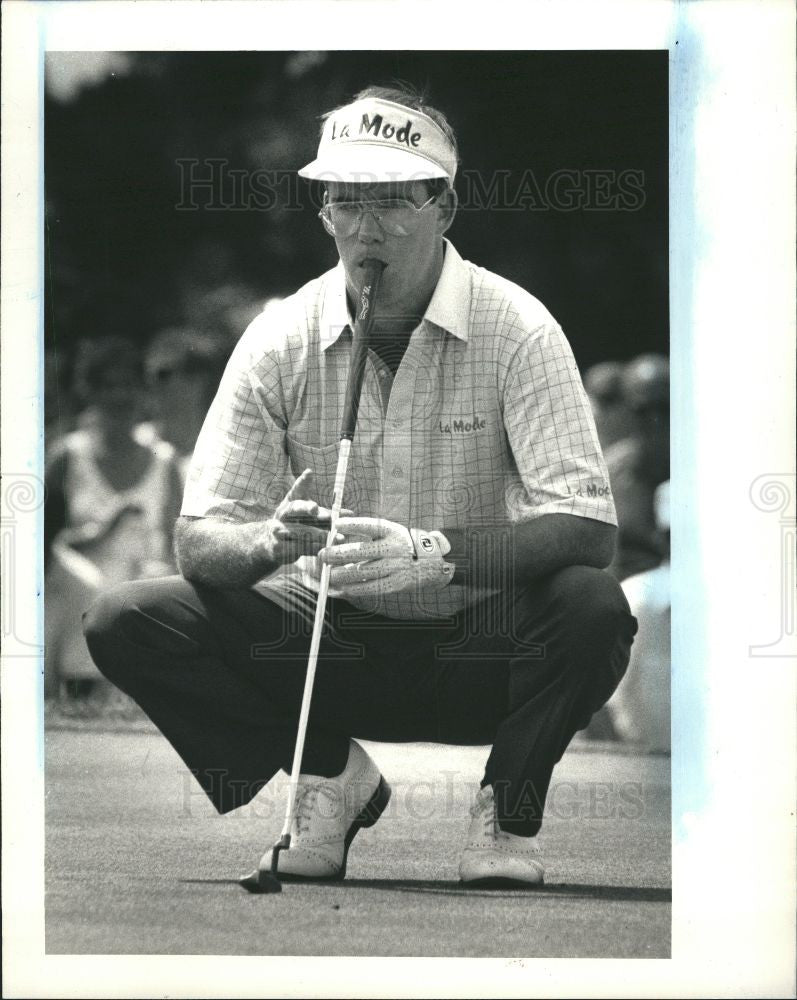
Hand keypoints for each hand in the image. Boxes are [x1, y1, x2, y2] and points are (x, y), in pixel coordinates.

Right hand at [261, 469, 350, 567]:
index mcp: (290, 502)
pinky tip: (326, 549)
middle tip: (316, 508)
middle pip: (294, 508)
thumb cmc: (296, 525)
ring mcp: (278, 530)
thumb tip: (350, 514)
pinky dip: (314, 549)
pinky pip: (299, 548)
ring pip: (299, 531)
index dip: (302, 482)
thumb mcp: (309, 518)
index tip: (309, 473)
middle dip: (305, 508)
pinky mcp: (279, 548)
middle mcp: (282, 514)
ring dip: (318, 534)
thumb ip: (327, 514)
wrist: (272, 546)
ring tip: (335, 537)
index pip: (296, 490)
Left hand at [319, 516, 453, 597]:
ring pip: (363, 572)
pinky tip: (343, 588)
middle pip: (362, 550)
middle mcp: (394, 548)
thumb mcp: (390, 531)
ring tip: (329, 575)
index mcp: (392, 531)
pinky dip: (355, 588)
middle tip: (323, 555)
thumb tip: (337, 531)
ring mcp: (396, 567)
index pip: (370, 526)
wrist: (432, 562)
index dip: (352, 525)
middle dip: (339, 553)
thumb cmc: (402, 544)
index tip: (335, 525)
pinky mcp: (396, 584)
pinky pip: (371, 588)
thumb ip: (367, 531)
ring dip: (343, 574)